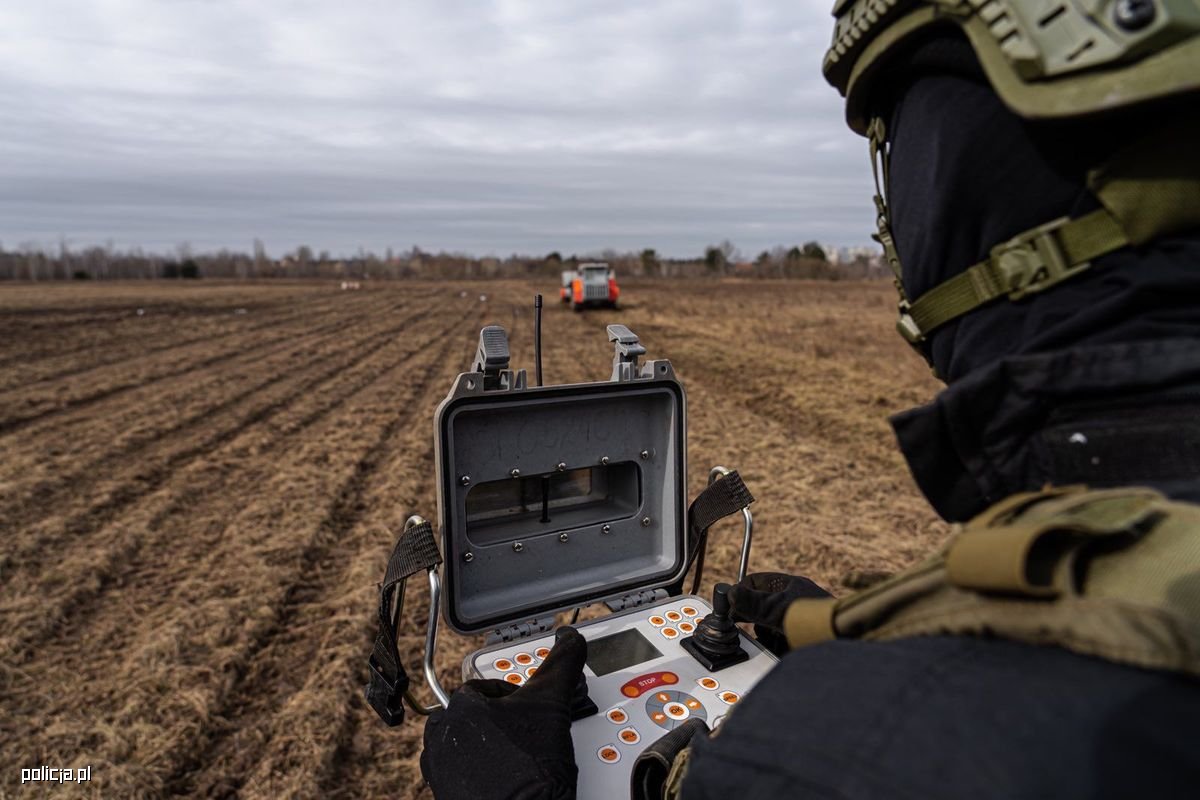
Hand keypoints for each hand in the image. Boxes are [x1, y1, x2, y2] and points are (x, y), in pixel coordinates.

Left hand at [420, 627, 585, 799]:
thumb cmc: (529, 769)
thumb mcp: (551, 705)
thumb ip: (561, 666)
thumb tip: (571, 641)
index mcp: (456, 710)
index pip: (480, 687)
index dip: (510, 695)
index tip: (526, 707)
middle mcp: (439, 741)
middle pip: (472, 717)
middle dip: (499, 721)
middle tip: (524, 732)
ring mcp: (440, 773)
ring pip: (466, 746)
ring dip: (490, 746)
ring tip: (519, 756)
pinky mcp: (448, 797)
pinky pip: (464, 775)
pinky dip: (484, 773)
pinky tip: (509, 778)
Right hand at [727, 572, 830, 656]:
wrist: (843, 641)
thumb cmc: (816, 619)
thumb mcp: (778, 608)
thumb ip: (752, 603)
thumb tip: (730, 594)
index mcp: (788, 585)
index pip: (754, 583)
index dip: (740, 593)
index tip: (729, 606)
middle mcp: (793, 601)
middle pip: (760, 607)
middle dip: (751, 618)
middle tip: (740, 625)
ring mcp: (798, 621)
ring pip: (769, 626)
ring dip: (765, 634)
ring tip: (768, 638)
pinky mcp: (801, 639)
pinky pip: (779, 641)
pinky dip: (775, 646)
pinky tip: (778, 648)